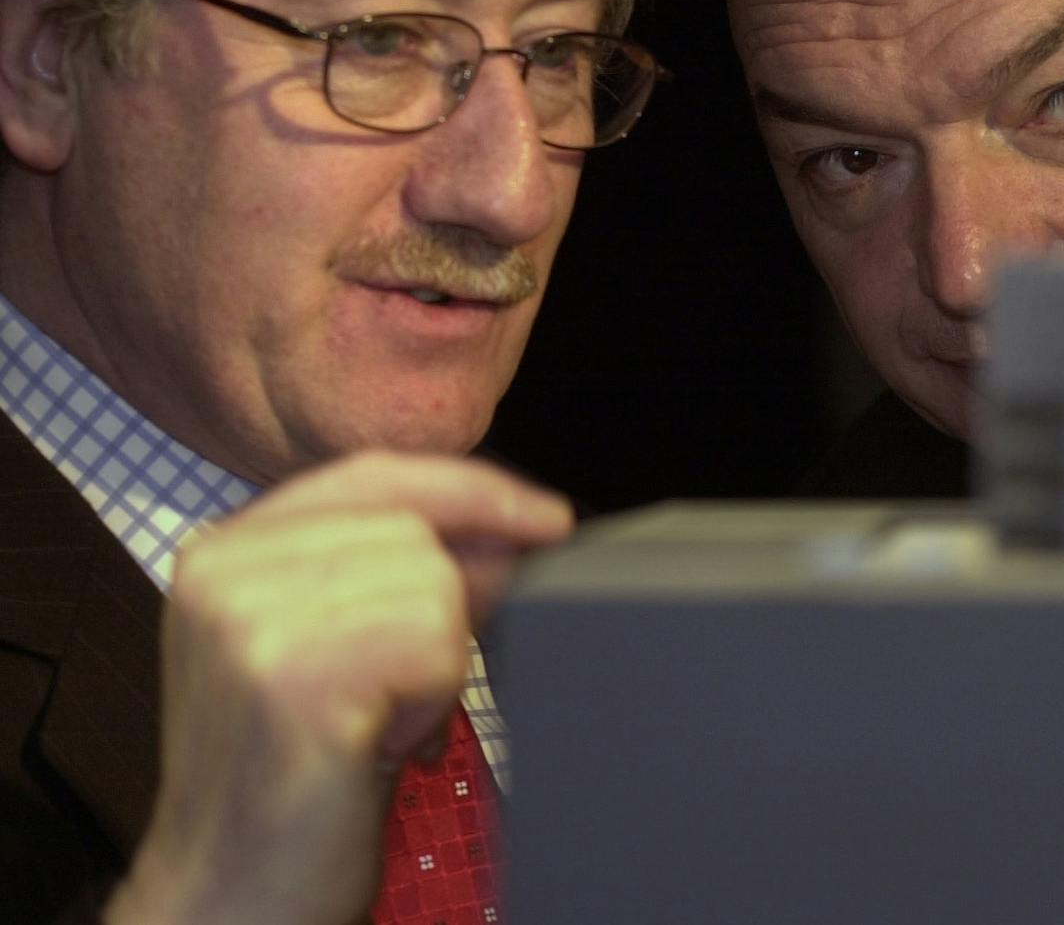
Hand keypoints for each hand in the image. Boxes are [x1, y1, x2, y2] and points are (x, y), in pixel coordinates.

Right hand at [103, 451, 572, 924]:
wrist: (226, 894)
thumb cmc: (289, 778)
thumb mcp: (335, 646)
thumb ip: (405, 570)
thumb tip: (512, 526)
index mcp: (228, 549)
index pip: (377, 473)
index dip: (473, 488)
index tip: (544, 516)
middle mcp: (226, 569)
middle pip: (417, 528)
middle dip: (447, 609)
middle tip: (397, 694)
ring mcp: (252, 617)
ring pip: (434, 583)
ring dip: (436, 664)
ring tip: (375, 722)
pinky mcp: (294, 675)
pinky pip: (435, 641)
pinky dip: (434, 699)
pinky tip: (380, 744)